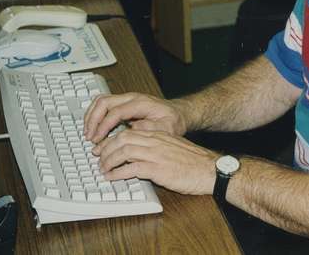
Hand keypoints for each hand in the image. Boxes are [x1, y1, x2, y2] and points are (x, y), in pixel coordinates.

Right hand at [83, 92, 187, 142]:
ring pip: (101, 101)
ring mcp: (126, 99)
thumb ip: (151, 129)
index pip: (116, 111)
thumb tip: (133, 129)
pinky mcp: (123, 104)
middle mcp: (132, 98)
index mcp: (141, 103)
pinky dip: (95, 115)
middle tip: (89, 136)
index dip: (104, 125)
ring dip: (92, 116)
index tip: (98, 139)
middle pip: (104, 102)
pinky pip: (104, 105)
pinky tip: (93, 128)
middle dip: (93, 119)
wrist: (178, 114)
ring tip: (88, 133)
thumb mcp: (167, 128)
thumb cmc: (173, 120)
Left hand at [93, 128, 219, 194]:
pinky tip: (112, 177)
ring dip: (109, 161)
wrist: (210, 170)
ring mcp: (156, 154)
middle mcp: (156, 142)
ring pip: (124, 151)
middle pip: (122, 139)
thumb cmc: (194, 163)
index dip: (112, 140)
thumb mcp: (174, 149)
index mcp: (159, 136)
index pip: (128, 132)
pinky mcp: (158, 169)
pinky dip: (118, 173)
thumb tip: (140, 155)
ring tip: (103, 169)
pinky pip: (132, 168)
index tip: (103, 148)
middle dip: (106, 148)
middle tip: (98, 158)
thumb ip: (157, 148)